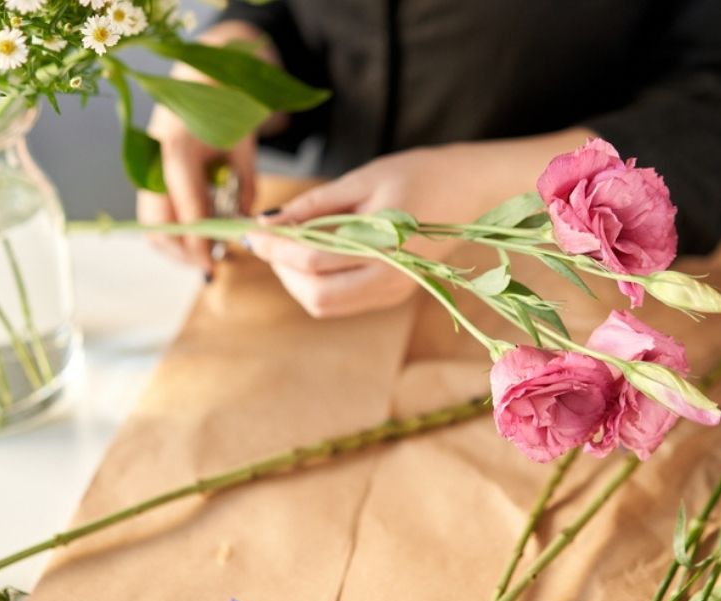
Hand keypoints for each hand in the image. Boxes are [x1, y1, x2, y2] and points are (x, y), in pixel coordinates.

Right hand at [135, 21, 277, 275]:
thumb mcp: (244, 146)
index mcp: (179, 152)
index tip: (214, 262)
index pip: (187, 211)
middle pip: (157, 226)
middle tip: (211, 264)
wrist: (201, 75)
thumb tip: (245, 226)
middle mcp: (154, 162)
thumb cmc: (227, 107)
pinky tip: (194, 237)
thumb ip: (246, 187)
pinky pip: (153, 213)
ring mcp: (146, 168)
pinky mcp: (146, 174)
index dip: (200, 242)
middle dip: (182, 251)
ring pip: (150, 225)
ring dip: (174, 246)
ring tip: (204, 253)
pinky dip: (170, 232)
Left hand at [247, 145, 492, 317]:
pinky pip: (341, 301)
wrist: (471, 190)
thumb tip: (267, 222)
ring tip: (289, 245)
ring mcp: (393, 292)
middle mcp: (390, 281)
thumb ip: (313, 205)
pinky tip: (313, 254)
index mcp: (385, 248)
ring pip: (325, 305)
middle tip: (268, 240)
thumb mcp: (362, 180)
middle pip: (315, 295)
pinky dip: (316, 283)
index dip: (274, 248)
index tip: (250, 232)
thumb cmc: (419, 175)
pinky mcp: (392, 294)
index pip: (312, 260)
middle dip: (282, 270)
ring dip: (296, 281)